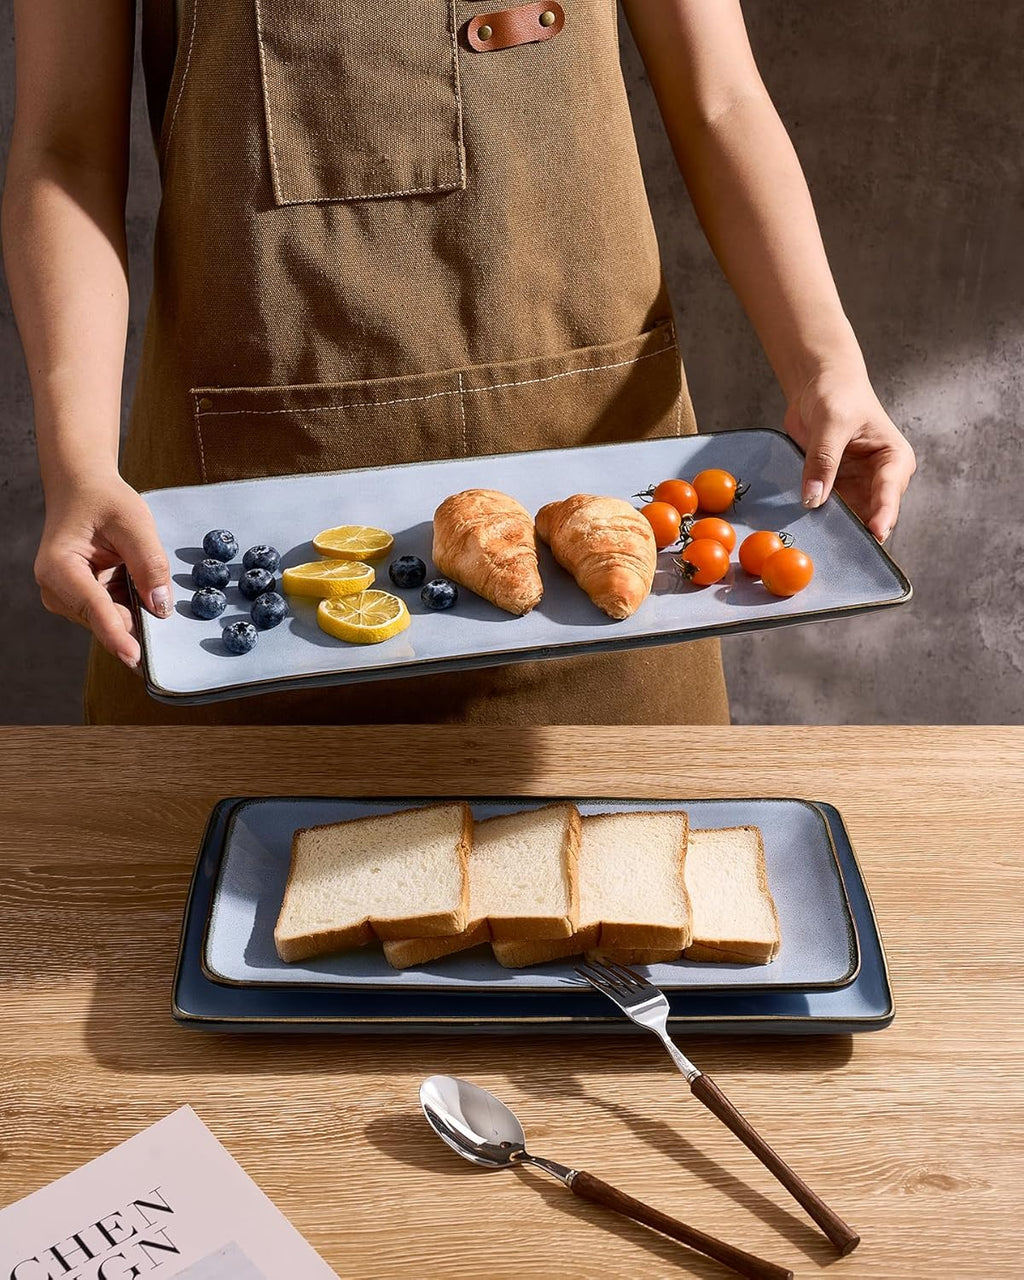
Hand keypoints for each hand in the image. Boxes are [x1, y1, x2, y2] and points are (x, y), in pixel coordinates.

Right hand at [34, 472, 171, 670]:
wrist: (82, 491)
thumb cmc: (103, 501)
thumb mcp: (133, 522)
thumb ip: (149, 563)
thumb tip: (160, 606)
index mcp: (59, 567)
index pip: (93, 607)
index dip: (116, 633)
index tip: (135, 657)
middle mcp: (56, 590)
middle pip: (104, 620)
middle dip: (137, 625)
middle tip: (168, 623)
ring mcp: (68, 599)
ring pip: (111, 622)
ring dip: (136, 613)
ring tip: (148, 584)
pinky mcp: (82, 602)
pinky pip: (114, 615)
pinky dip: (133, 607)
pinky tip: (144, 591)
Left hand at [783, 365, 915, 541]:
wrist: (819, 383)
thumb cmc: (838, 393)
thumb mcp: (832, 423)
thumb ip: (823, 461)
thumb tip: (814, 499)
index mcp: (894, 459)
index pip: (890, 491)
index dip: (883, 514)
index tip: (874, 533)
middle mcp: (880, 478)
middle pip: (872, 512)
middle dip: (857, 529)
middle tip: (841, 549)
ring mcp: (858, 486)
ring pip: (851, 516)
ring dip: (836, 527)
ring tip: (821, 542)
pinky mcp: (836, 488)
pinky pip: (829, 510)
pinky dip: (819, 519)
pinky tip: (807, 530)